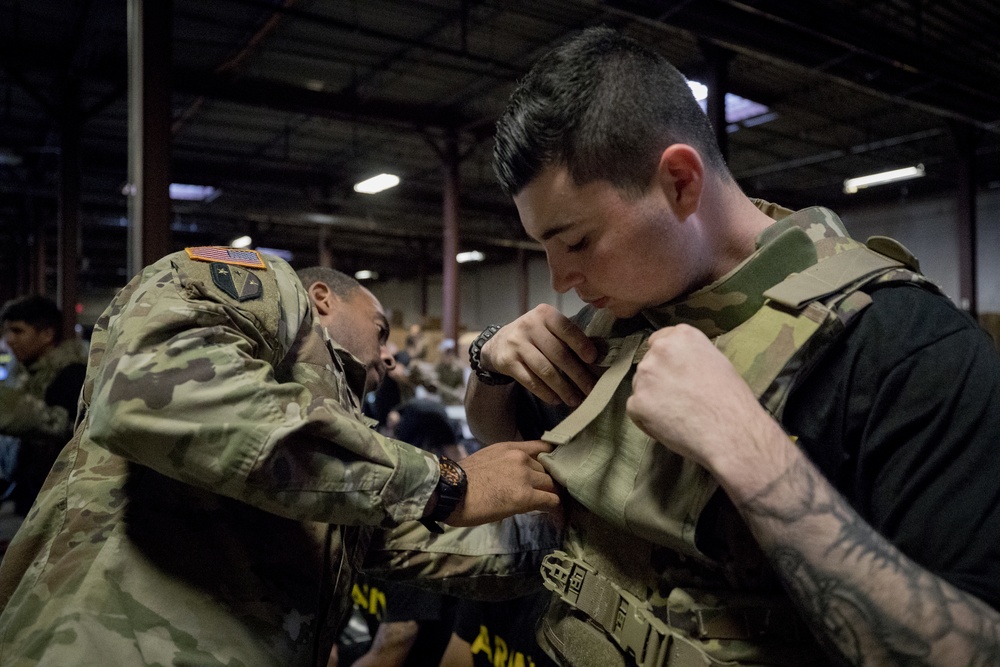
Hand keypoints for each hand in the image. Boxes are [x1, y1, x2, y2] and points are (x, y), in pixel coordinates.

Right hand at [445, 440, 560, 526]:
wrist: (450, 492)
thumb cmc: (461, 480)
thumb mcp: (486, 458)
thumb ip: (505, 462)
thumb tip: (514, 476)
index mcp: (510, 448)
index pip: (543, 447)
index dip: (550, 461)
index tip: (552, 470)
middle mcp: (521, 458)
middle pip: (548, 470)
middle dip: (547, 482)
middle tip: (544, 493)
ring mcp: (525, 476)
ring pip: (551, 485)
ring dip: (549, 494)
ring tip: (546, 504)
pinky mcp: (526, 496)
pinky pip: (551, 500)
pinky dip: (552, 507)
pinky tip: (549, 512)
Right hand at [480, 304, 597, 405]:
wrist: (499, 343)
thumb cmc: (534, 337)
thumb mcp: (548, 328)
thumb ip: (568, 338)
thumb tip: (599, 358)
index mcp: (545, 314)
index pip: (566, 328)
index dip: (581, 344)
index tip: (593, 360)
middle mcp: (529, 325)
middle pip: (558, 353)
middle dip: (577, 374)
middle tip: (591, 389)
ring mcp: (516, 343)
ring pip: (545, 370)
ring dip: (563, 388)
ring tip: (575, 400)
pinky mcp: (507, 361)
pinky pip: (530, 381)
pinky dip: (545, 393)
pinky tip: (556, 399)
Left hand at [625, 325, 788, 491]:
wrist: (730, 431)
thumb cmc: (731, 399)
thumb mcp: (716, 362)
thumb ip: (690, 356)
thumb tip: (678, 363)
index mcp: (681, 336)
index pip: (659, 341)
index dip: (666, 361)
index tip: (674, 374)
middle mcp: (659, 350)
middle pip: (648, 364)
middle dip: (658, 380)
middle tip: (679, 398)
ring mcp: (645, 376)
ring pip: (640, 386)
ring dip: (651, 399)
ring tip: (677, 414)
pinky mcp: (636, 402)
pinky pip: (635, 409)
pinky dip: (646, 419)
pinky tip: (669, 426)